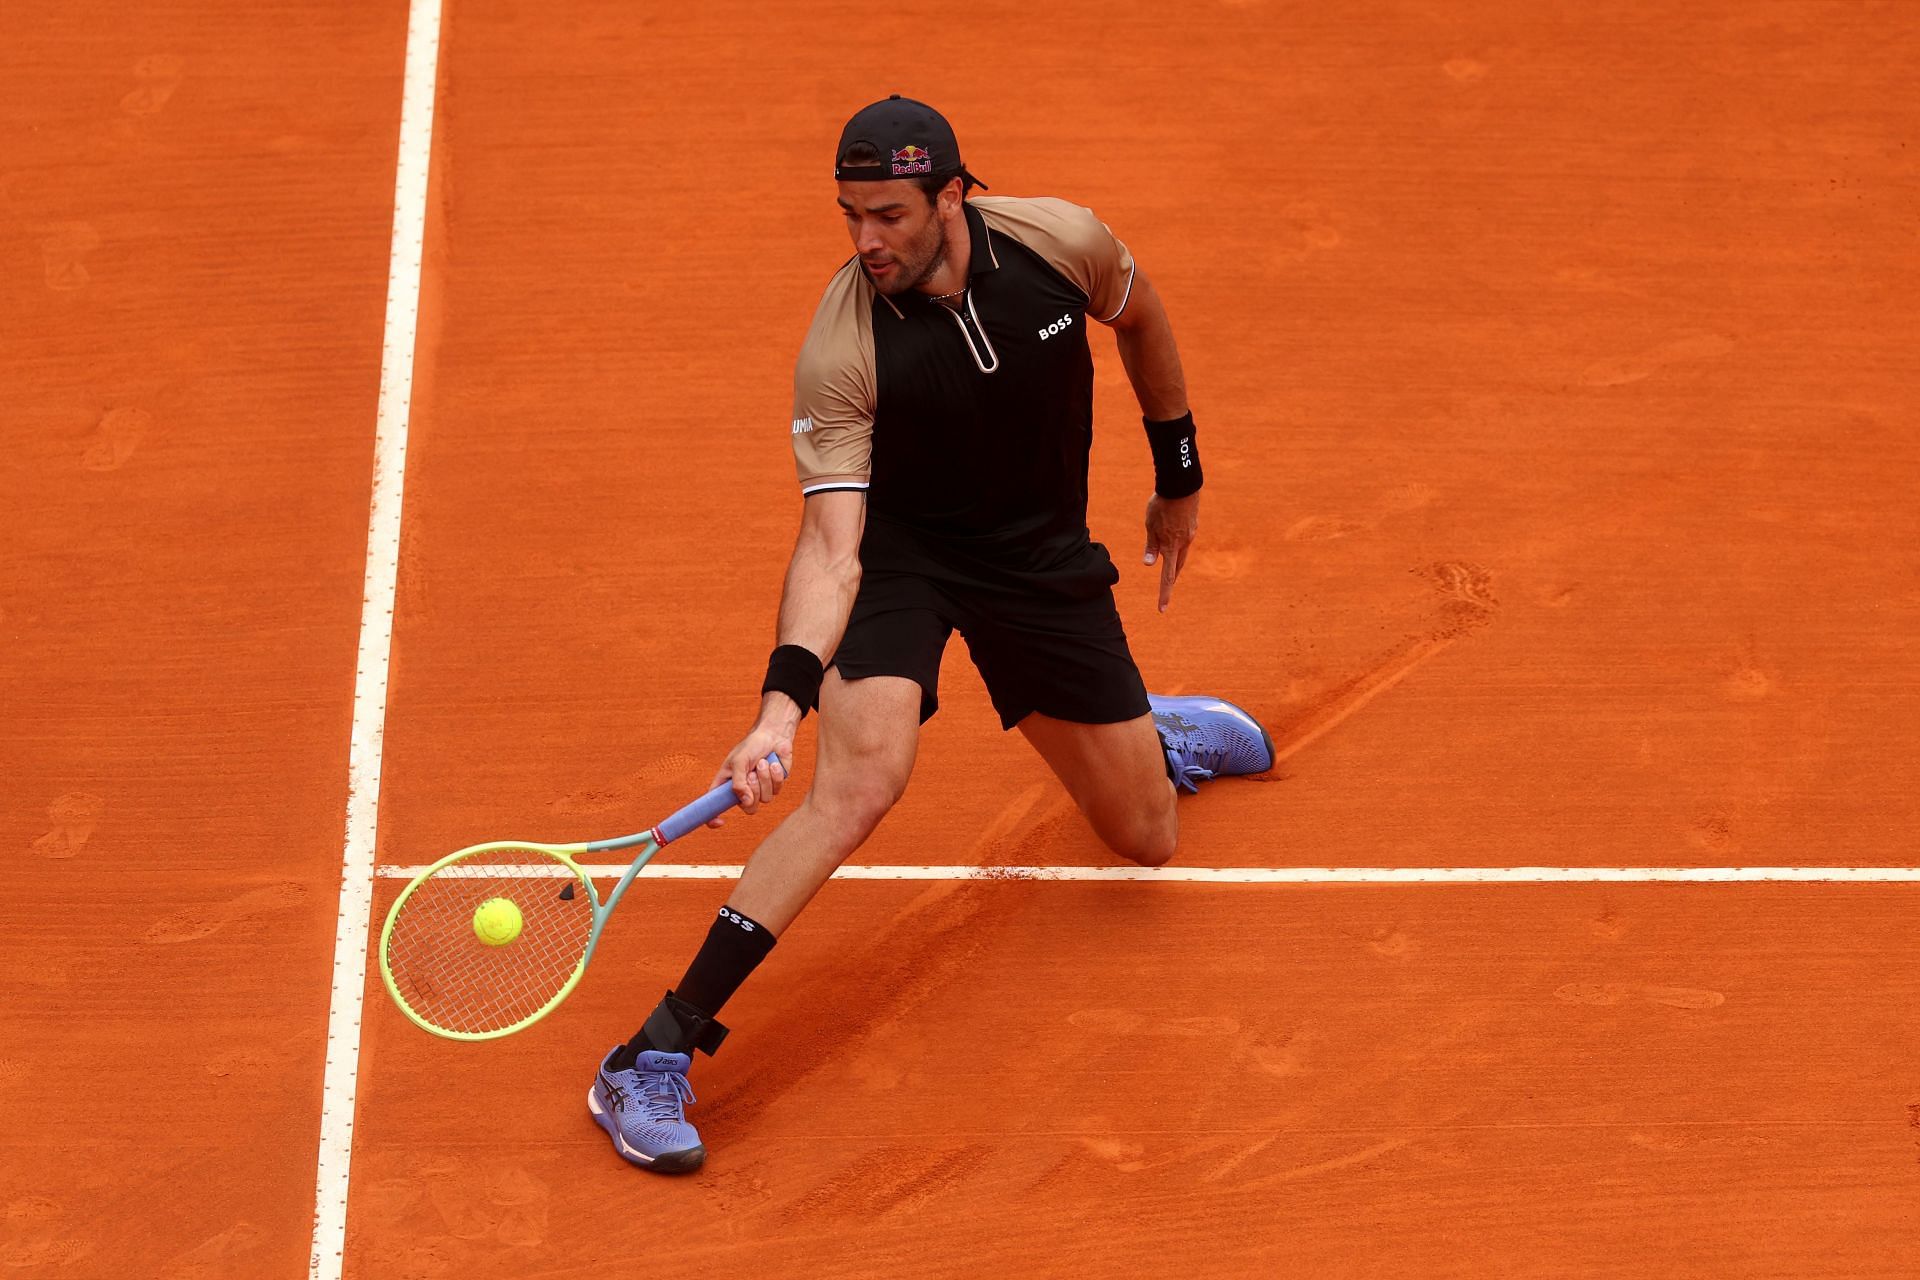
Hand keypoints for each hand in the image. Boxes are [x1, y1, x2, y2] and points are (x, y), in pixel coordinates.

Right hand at [707, 703, 795, 825]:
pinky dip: (775, 776)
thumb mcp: (739, 761)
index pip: (715, 806)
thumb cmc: (751, 746)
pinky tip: (773, 764)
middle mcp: (742, 791)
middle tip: (752, 774)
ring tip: (763, 762)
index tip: (720, 822)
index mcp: (726, 785)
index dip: (714, 818)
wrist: (773, 736)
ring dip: (764, 778)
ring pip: (765, 799)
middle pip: (748, 808)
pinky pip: (777, 790)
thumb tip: (746, 803)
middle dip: (753, 791)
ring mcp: (760, 790)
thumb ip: (739, 783)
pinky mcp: (775, 786)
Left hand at [1143, 491, 1199, 611]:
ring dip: (1175, 562)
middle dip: (1171, 579)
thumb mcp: (1151, 525)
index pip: (1167, 577)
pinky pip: (1184, 539)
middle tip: (1166, 591)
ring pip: (1182, 553)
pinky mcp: (1192, 525)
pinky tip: (1174, 538)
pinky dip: (1178, 545)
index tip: (1162, 609)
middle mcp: (1184, 543)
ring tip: (1169, 568)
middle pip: (1177, 567)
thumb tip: (1149, 564)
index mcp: (1172, 547)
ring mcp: (1190, 534)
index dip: (1164, 594)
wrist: (1182, 485)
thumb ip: (1151, 545)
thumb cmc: (1163, 504)